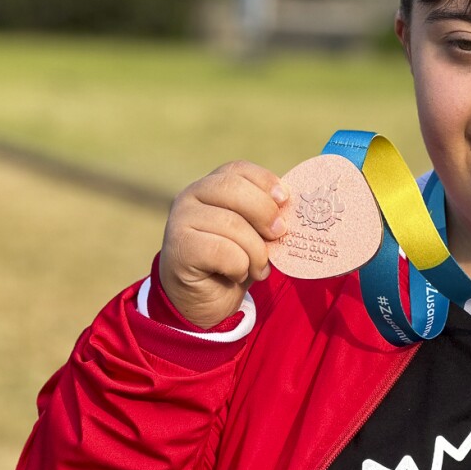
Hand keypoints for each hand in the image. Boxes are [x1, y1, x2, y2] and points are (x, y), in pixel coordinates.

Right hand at [159, 161, 288, 328]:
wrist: (204, 300)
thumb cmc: (234, 261)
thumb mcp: (255, 233)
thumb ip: (267, 216)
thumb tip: (290, 207)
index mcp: (211, 186)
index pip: (239, 169)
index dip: (265, 181)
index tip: (284, 200)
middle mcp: (190, 196)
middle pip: (233, 188)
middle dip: (264, 212)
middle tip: (279, 235)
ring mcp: (180, 220)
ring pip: (232, 224)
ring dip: (256, 252)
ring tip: (259, 268)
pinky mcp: (180, 248)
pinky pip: (222, 251)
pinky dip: (239, 266)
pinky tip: (236, 274)